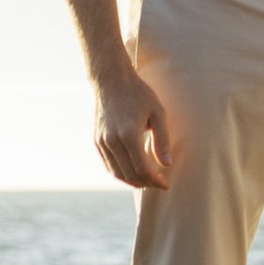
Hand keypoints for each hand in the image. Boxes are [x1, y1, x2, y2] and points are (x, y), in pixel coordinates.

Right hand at [95, 64, 172, 189]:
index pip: (142, 168)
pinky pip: (109, 165)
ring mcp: (102, 142)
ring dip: (133, 181)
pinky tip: (133, 172)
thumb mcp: (157, 112)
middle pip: (130, 175)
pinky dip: (121, 173)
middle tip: (159, 183)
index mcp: (129, 134)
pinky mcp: (97, 141)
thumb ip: (162, 140)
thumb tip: (166, 164)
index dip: (155, 180)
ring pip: (117, 173)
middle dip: (146, 183)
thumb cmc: (139, 94)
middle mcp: (112, 141)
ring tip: (148, 180)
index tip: (166, 184)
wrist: (112, 80)